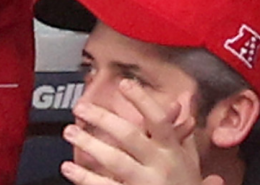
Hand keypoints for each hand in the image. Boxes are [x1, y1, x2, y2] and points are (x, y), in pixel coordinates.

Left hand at [60, 80, 222, 184]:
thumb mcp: (190, 161)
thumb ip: (182, 132)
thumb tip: (183, 98)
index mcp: (172, 152)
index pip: (158, 120)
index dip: (142, 100)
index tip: (124, 84)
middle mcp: (159, 166)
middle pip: (129, 137)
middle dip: (103, 119)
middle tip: (80, 107)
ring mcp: (144, 184)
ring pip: (115, 161)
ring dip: (89, 144)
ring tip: (70, 132)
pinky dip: (85, 178)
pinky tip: (69, 168)